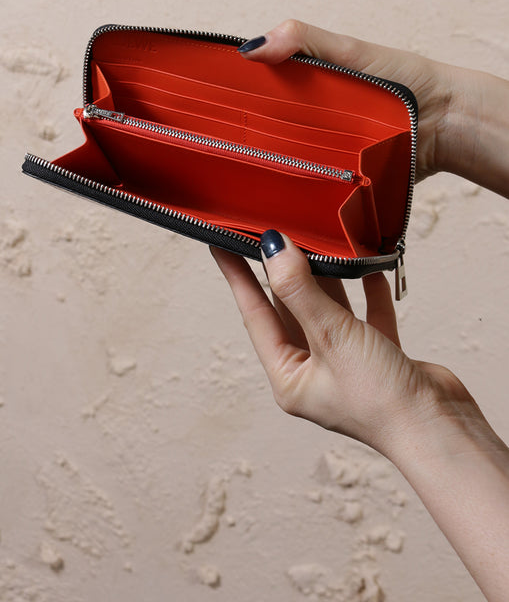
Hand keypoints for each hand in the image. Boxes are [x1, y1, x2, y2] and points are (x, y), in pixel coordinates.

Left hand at [211, 232, 508, 599]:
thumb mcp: (330, 336)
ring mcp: (346, 364)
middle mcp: (313, 371)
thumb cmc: (380, 400)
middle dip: (283, 271)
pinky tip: (367, 268)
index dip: (238, 276)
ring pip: (327, 309)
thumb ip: (300, 290)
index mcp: (289, 377)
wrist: (441, 429)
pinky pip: (365, 316)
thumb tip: (274, 250)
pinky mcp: (378, 357)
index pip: (254, 314)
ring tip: (316, 241)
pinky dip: (365, 293)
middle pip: (290, 309)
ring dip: (325, 278)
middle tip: (273, 233)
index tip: (222, 244)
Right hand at [238, 20, 508, 195]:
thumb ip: (302, 41)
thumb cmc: (404, 81)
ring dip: (263, 172)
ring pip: (277, 165)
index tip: (202, 108)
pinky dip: (289, 193)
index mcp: (301, 87)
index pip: (251, 93)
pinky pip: (303, 190)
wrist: (444, 125)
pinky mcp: (331, 182)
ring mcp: (316, 152)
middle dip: (239, 141)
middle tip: (215, 151)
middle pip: (259, 132)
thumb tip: (251, 49)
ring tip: (236, 180)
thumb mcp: (349, 50)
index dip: (227, 100)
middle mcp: (304, 120)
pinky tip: (270, 197)